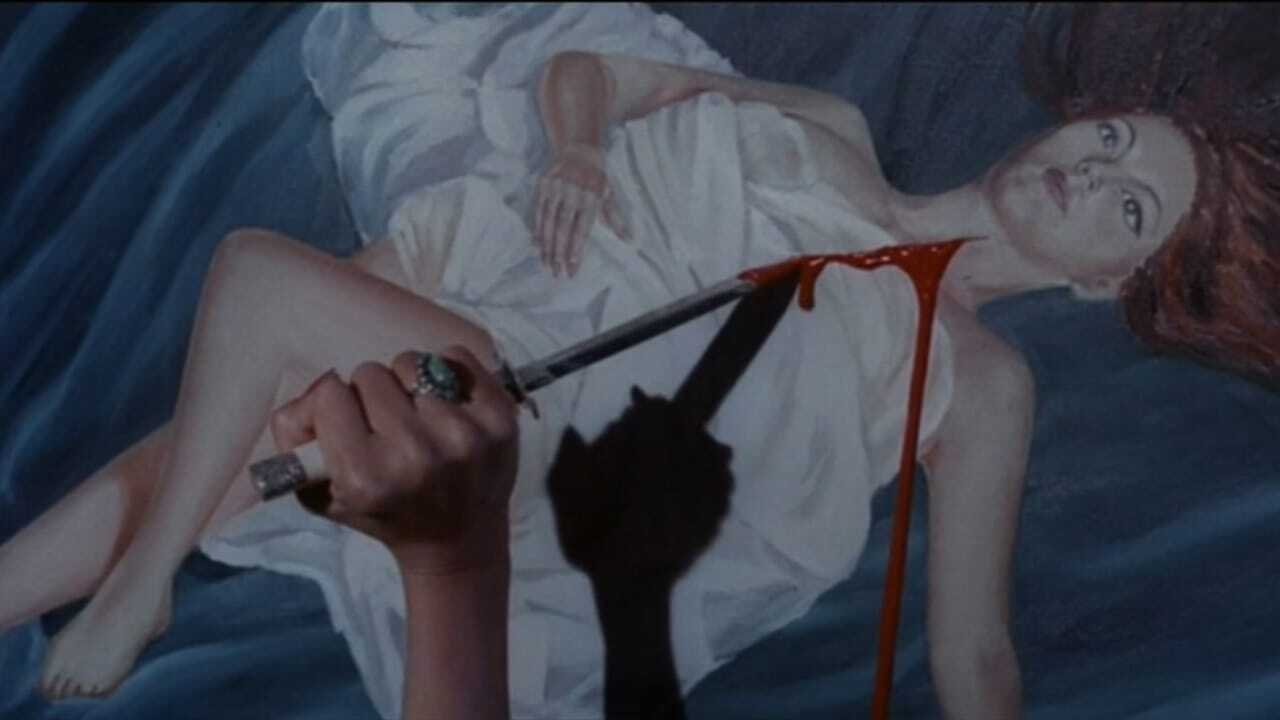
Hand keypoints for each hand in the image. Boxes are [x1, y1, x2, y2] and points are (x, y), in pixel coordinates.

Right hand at [269, 345, 519, 574]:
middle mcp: (416, 455)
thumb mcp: (320, 493)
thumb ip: (294, 439)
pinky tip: (447, 405)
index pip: (330, 392)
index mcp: (365, 477)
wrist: (458, 541)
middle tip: (387, 428)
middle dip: (372, 397)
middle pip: (370, 373)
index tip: (349, 427)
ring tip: (418, 417)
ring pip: (413, 363)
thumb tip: (310, 397)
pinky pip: (457, 356)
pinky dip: (447, 371)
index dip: (334, 407)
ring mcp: (464, 435)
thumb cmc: (384, 513)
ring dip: (408, 384)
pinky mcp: (499, 419)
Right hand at [534, 142, 625, 277]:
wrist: (579, 150)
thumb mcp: (609, 195)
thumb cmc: (597, 177)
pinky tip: (538, 247)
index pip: (581, 228)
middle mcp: (572, 192)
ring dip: (546, 247)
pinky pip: (538, 212)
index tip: (572, 267)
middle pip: (563, 228)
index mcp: (591, 196)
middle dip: (559, 253)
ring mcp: (556, 188)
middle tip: (558, 274)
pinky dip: (537, 231)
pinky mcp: (544, 185)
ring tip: (547, 265)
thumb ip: (615, 218)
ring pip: (548, 222)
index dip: (576, 249)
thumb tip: (628, 239)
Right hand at [546, 386, 733, 583]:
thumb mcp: (567, 504)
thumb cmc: (596, 545)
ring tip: (682, 441)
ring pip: (710, 449)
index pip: (656, 417)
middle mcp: (681, 473)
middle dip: (673, 418)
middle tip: (660, 419)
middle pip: (687, 427)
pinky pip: (725, 478)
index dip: (647, 405)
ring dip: (696, 438)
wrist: (632, 588)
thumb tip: (574, 431)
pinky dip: (715, 466)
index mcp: (645, 466)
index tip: (638, 401)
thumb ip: (569, 461)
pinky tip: (704, 466)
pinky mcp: (716, 513)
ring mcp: (704, 494)